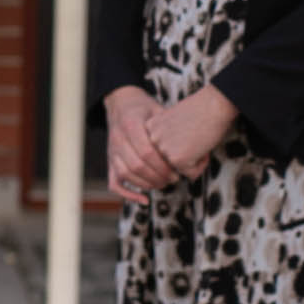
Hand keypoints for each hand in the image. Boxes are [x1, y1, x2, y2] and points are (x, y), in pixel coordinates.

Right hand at [104, 87, 179, 203]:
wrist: (120, 103)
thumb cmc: (144, 108)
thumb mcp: (158, 110)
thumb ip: (169, 128)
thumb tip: (193, 146)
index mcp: (131, 124)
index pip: (146, 152)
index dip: (162, 166)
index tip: (176, 171)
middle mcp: (118, 139)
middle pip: (137, 165)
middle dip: (157, 176)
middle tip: (173, 179)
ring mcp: (112, 151)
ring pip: (126, 175)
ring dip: (146, 184)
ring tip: (163, 184)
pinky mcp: (110, 161)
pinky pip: (114, 183)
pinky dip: (127, 194)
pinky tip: (144, 200)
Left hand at [146, 86, 238, 180]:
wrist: (214, 103)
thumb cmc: (199, 110)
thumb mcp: (172, 122)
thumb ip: (167, 138)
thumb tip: (169, 160)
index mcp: (149, 128)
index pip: (161, 151)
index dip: (179, 144)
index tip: (187, 130)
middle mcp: (152, 139)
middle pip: (169, 162)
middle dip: (185, 154)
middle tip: (195, 136)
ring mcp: (163, 150)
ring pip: (180, 169)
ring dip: (193, 159)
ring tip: (199, 140)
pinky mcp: (177, 159)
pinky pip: (192, 174)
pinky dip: (202, 164)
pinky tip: (203, 146)